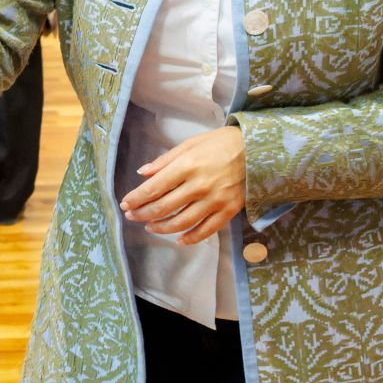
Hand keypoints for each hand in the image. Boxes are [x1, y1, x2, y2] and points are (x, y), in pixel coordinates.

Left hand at [119, 125, 246, 244]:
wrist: (257, 149)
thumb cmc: (220, 143)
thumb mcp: (190, 144)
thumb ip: (165, 161)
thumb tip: (142, 174)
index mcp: (187, 166)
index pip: (154, 188)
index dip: (136, 198)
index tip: (125, 204)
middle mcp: (199, 185)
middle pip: (164, 207)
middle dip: (143, 214)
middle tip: (132, 216)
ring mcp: (215, 200)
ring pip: (182, 222)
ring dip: (162, 228)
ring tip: (150, 227)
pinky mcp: (229, 210)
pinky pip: (207, 230)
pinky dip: (191, 238)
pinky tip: (179, 240)